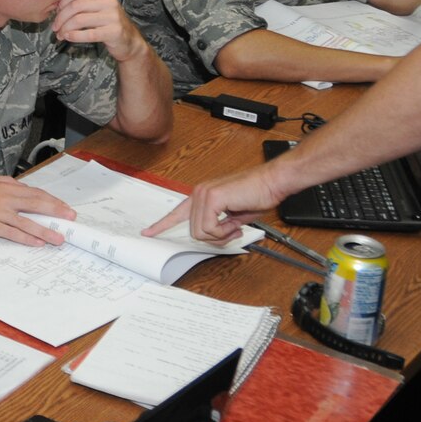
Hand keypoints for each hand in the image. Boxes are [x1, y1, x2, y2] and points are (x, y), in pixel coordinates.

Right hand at [0, 174, 73, 245]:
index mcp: (5, 187)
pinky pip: (11, 233)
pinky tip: (37, 243)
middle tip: (71, 220)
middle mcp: (4, 199)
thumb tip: (22, 188)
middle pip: (36, 206)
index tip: (65, 208)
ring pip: (27, 223)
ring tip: (59, 238)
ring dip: (45, 231)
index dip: (52, 201)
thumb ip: (5, 183)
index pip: (35, 194)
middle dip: (56, 212)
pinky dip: (26, 239)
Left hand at [52, 0, 147, 60]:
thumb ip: (82, 2)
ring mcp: (113, 16)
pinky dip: (74, 36)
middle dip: (61, 18)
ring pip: (79, 20)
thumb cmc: (109, 23)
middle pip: (76, 6)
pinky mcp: (114, 32)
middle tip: (55, 27)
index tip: (56, 13)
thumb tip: (57, 5)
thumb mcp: (98, 7)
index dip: (63, 3)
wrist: (129, 40)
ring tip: (60, 35)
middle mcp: (110, 1)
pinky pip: (88, 34)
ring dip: (65, 28)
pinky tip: (68, 37)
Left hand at [144, 164, 282, 242]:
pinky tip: (234, 223)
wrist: (272, 183)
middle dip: (215, 237)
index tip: (148, 233)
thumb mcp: (234, 217)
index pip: (176, 213)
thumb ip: (220, 225)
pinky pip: (210, 228)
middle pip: (194, 231)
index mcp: (202, 196)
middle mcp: (199, 193)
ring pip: (200, 232)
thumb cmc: (257, 195)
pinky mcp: (212, 198)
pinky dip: (224, 232)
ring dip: (221, 235)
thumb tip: (215, 237)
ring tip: (235, 224)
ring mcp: (203, 194)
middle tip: (232, 230)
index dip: (161, 225)